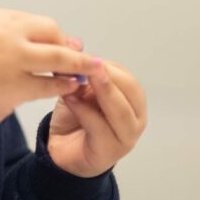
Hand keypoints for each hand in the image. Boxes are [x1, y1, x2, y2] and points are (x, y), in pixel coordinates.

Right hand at [0, 9, 96, 131]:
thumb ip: (14, 38)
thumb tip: (57, 42)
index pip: (38, 22)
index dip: (56, 36)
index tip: (67, 46)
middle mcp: (5, 33)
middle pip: (51, 33)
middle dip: (71, 48)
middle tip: (85, 60)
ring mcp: (11, 58)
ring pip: (57, 57)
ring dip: (77, 66)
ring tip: (88, 74)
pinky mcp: (15, 85)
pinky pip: (49, 83)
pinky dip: (63, 85)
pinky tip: (70, 88)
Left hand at [47, 50, 147, 177]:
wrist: (63, 151)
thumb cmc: (77, 119)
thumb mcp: (80, 90)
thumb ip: (83, 74)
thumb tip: (77, 48)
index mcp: (133, 101)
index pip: (128, 79)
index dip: (110, 67)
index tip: (88, 57)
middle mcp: (136, 119)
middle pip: (130, 92)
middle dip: (109, 76)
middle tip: (89, 64)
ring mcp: (127, 137)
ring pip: (120, 111)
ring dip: (100, 92)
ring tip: (80, 79)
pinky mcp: (110, 151)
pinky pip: (99, 127)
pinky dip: (84, 111)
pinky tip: (71, 100)